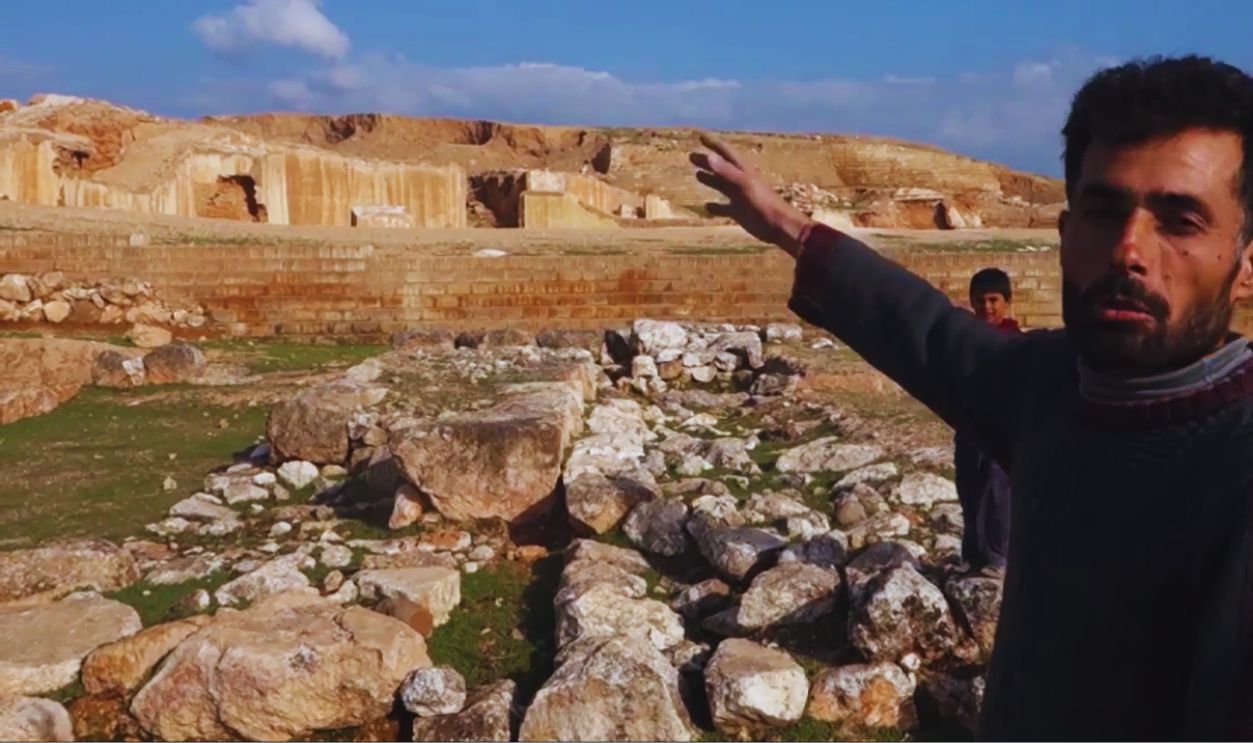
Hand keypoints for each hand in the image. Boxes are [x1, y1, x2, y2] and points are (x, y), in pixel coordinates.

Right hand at [690, 132, 813, 256]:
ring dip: (710, 180)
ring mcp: (740, 197)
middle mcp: (740, 181)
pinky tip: (706, 207)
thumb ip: (726, 172)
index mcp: (743, 171)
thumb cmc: (763, 203)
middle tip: (692, 157)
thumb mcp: (743, 185)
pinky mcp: (739, 212)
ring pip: (722, 186)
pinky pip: (724, 208)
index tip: (700, 137)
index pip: (725, 153)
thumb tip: (708, 156)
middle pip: (721, 168)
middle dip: (707, 162)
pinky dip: (715, 207)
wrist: (778, 226)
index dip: (713, 144)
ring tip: (697, 174)